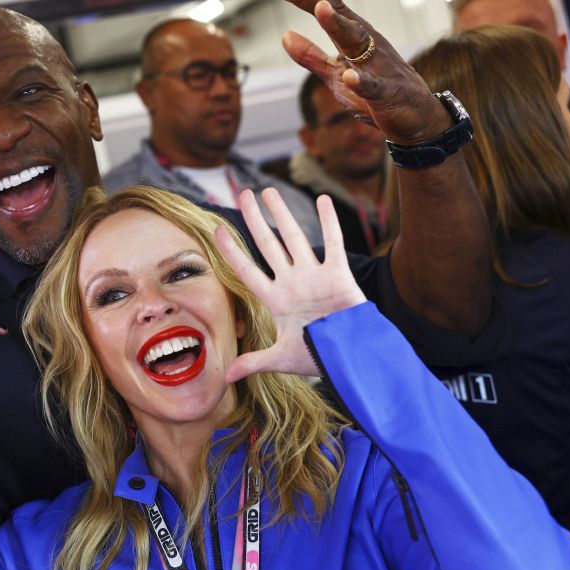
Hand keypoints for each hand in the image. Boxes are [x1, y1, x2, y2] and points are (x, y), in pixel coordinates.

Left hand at [217, 189, 365, 381]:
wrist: (352, 357)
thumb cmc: (319, 356)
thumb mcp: (281, 358)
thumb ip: (254, 362)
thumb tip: (224, 379)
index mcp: (275, 300)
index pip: (247, 270)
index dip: (232, 251)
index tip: (217, 230)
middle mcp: (291, 282)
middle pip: (267, 245)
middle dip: (254, 220)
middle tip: (243, 194)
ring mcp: (314, 276)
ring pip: (294, 238)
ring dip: (283, 214)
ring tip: (269, 190)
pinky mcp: (338, 275)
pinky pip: (333, 244)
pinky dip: (330, 222)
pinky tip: (323, 200)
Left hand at [268, 0, 452, 144]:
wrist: (418, 118)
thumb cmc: (375, 94)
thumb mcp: (335, 75)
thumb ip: (311, 56)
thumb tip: (285, 35)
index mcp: (352, 35)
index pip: (324, 1)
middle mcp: (366, 41)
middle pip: (334, 11)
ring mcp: (377, 65)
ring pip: (356, 40)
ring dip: (337, 24)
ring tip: (320, 8)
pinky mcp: (386, 93)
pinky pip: (373, 86)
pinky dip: (362, 81)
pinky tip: (351, 77)